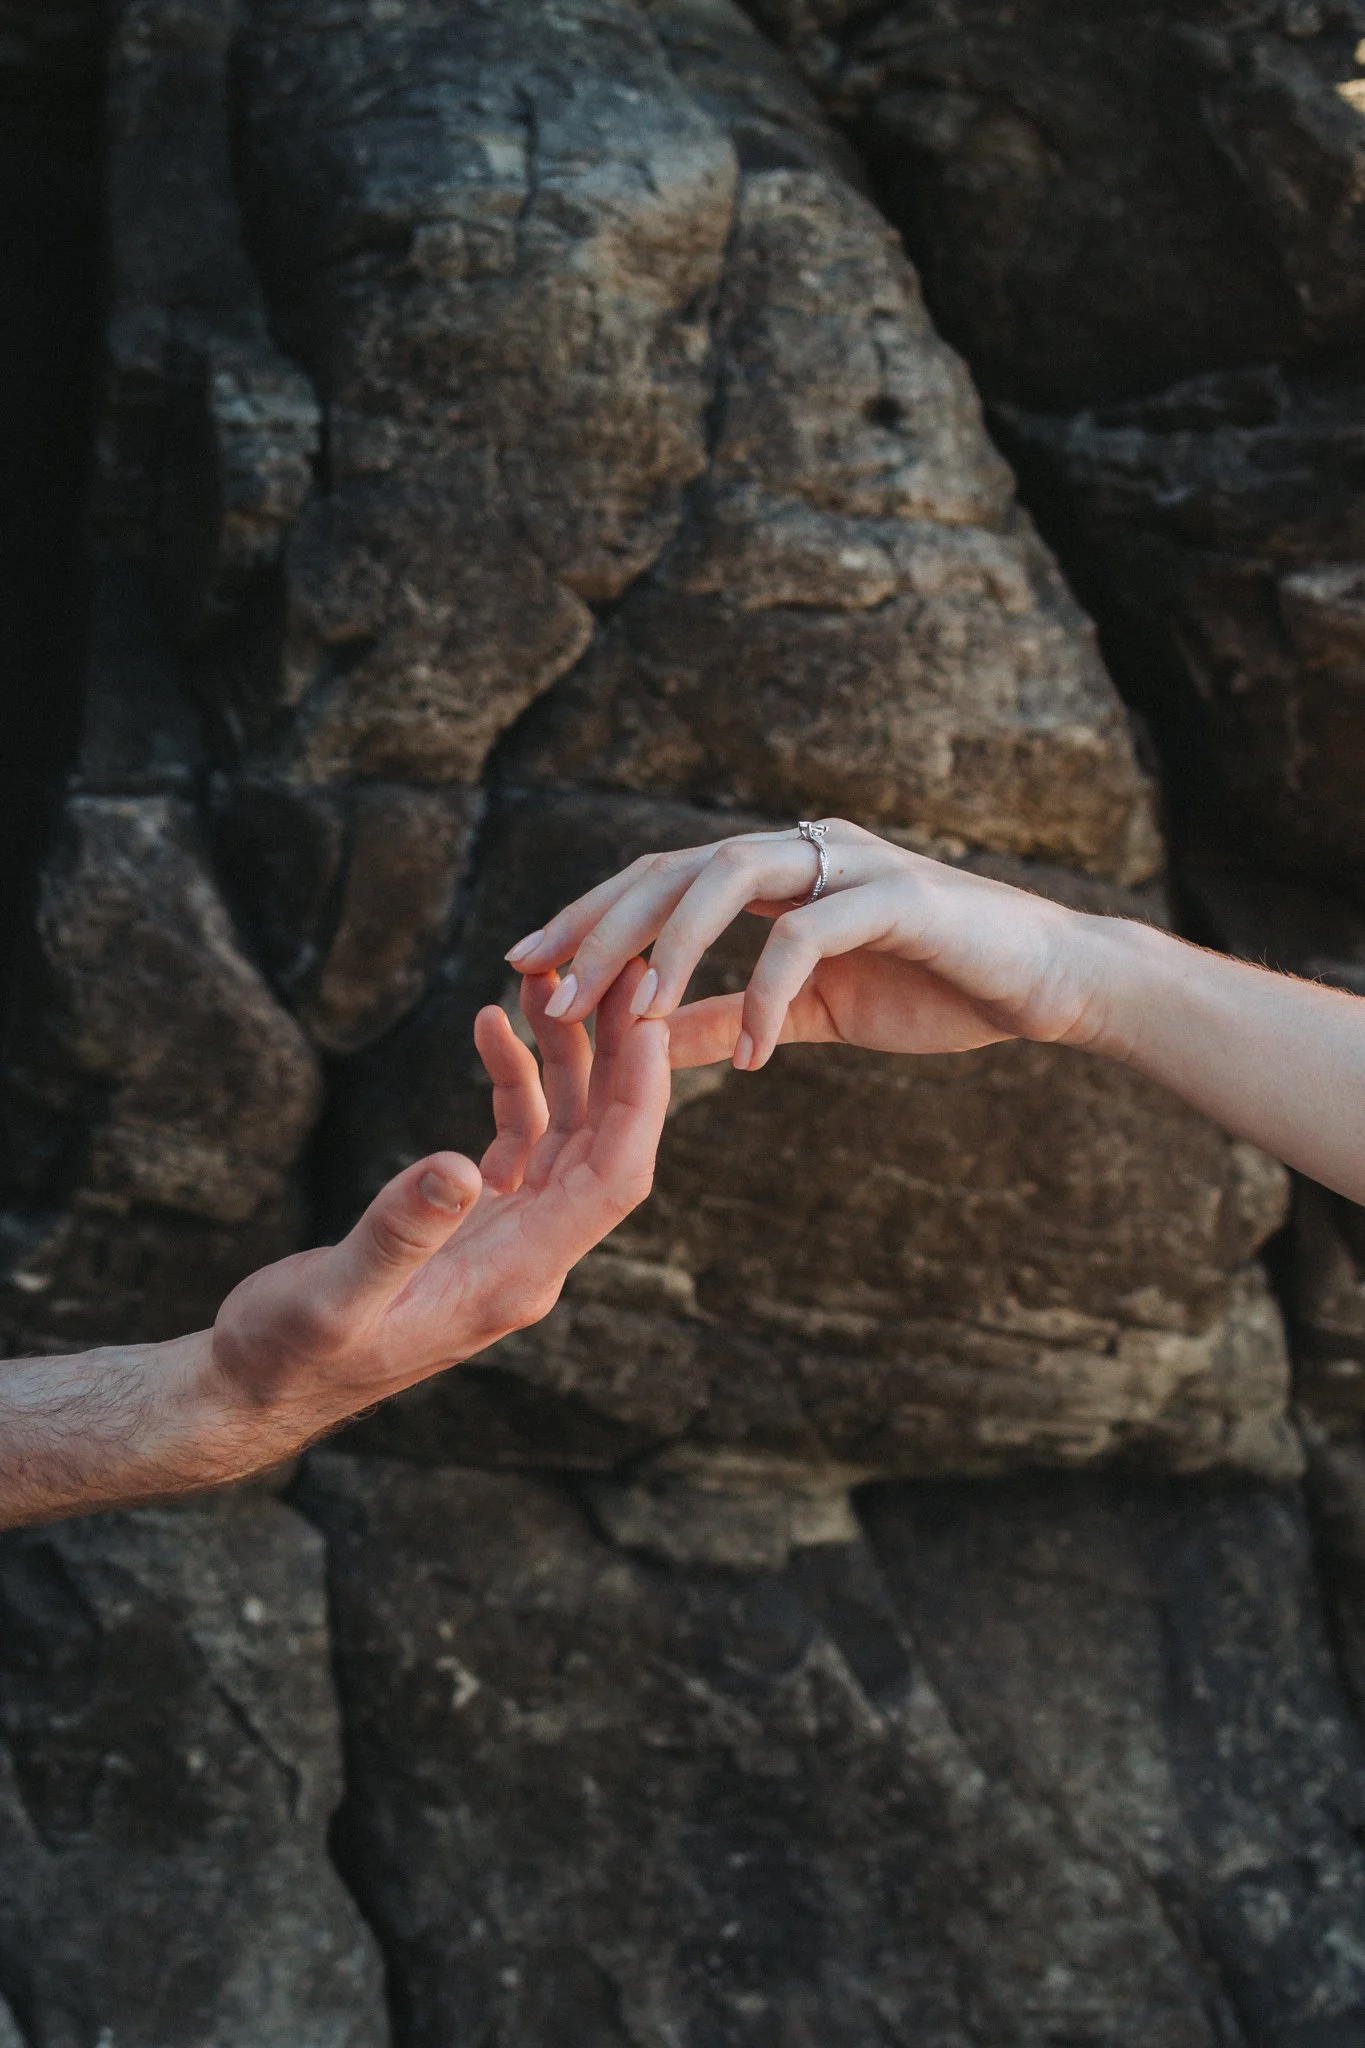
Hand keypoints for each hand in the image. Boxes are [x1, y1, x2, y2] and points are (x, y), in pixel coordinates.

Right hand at [210, 961, 668, 1446]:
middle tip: (619, 973)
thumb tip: (458, 1169)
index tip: (647, 1022)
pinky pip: (519, 1141)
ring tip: (547, 983)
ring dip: (565, 1060)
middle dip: (617, 1060)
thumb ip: (397, 1235)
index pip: (611, 1180)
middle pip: (604, 1146)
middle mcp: (528, 1259)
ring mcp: (506, 1240)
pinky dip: (515, 1083)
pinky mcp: (474, 1223)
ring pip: (565, 1135)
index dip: (639, 1101)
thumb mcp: (332, 1297)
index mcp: (515, 1278)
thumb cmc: (288, 1355)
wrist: (257, 1388)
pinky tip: (493, 1029)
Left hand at [504, 820, 1108, 1070]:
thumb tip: (652, 1045)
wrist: (1048, 982)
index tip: (525, 966)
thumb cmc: (933, 986)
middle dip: (601, 928)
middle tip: (545, 990)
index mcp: (775, 873)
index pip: (657, 879)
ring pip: (726, 877)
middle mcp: (801, 851)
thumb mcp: (810, 1011)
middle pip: (672, 868)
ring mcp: (848, 864)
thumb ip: (731, 1018)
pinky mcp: (898, 896)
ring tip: (635, 1019)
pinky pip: (810, 937)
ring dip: (670, 947)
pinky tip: (756, 1057)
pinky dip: (769, 994)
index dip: (588, 918)